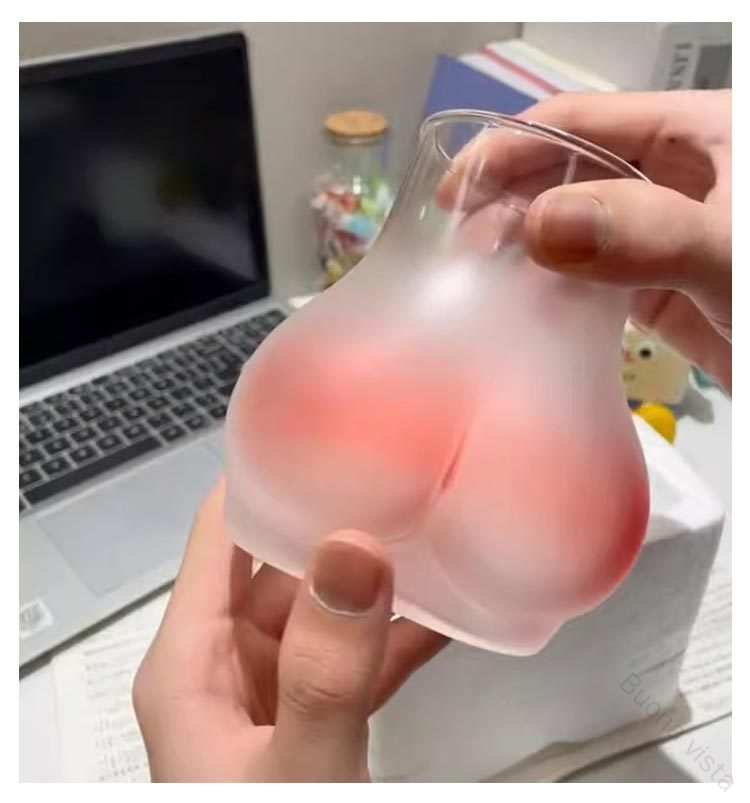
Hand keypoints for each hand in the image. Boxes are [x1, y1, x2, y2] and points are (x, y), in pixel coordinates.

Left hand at [133, 478, 446, 781]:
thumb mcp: (296, 767)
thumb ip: (324, 670)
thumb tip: (354, 552)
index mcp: (191, 662)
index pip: (220, 534)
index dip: (265, 476)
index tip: (330, 433)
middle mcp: (224, 664)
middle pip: (278, 563)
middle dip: (337, 521)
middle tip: (404, 476)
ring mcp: (270, 691)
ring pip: (323, 609)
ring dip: (375, 580)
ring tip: (434, 529)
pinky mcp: (311, 720)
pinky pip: (353, 658)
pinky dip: (396, 637)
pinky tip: (449, 611)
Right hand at [444, 90, 731, 391]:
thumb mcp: (733, 250)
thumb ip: (645, 232)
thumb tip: (538, 229)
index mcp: (701, 134)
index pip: (583, 119)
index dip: (511, 145)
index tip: (455, 190)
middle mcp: (677, 182)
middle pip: (569, 174)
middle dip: (509, 206)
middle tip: (461, 254)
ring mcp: (666, 240)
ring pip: (576, 232)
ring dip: (524, 254)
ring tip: (478, 286)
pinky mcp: (663, 296)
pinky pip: (593, 286)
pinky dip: (553, 298)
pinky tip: (522, 314)